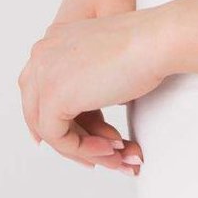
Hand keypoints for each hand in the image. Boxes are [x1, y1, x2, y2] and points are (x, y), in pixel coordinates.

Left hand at [27, 0, 145, 173]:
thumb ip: (85, 85)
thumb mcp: (104, 64)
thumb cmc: (143, 47)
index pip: (44, 91)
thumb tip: (82, 122)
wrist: (156, 42)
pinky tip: (112, 150)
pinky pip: (59, 139)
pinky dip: (84, 150)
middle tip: (104, 154)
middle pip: (41, 111)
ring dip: (86, 149)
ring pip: (51, 129)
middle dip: (74, 139)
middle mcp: (42, 54)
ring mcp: (43, 75)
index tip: (83, 140)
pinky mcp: (52, 98)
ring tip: (118, 157)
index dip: (62, 119)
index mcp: (53, 40)